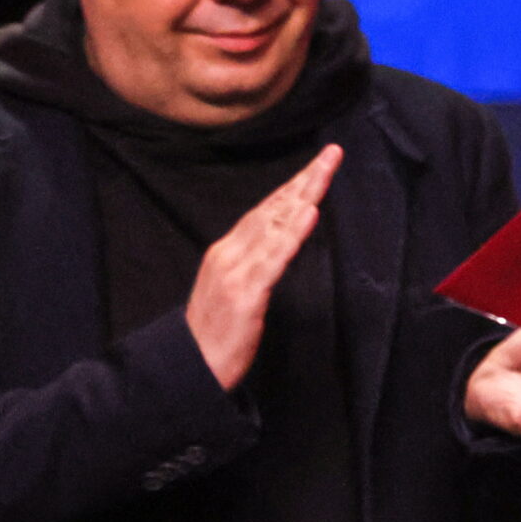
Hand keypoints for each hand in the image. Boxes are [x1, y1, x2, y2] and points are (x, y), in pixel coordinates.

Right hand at [186, 145, 342, 391]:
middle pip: (273, 209)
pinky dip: (293, 234)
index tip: (317, 165)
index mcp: (226, 252)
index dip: (292, 186)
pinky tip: (310, 213)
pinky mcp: (246, 295)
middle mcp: (229, 254)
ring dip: (303, 196)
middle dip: (304, 179)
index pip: (264, 210)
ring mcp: (236, 272)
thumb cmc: (215, 333)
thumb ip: (252, 264)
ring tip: (325, 170)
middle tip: (332, 153)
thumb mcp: (233, 289)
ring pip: (275, 226)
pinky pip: (274, 259)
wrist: (188, 368)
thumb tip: (278, 243)